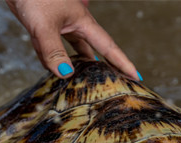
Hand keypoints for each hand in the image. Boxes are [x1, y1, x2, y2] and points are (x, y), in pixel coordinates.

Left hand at [6, 0, 139, 79]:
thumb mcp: (44, 26)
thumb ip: (53, 51)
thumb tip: (66, 74)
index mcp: (83, 22)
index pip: (108, 47)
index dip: (122, 63)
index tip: (136, 76)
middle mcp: (74, 25)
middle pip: (94, 50)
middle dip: (105, 65)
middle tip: (117, 82)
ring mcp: (60, 26)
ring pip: (73, 50)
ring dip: (79, 64)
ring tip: (87, 80)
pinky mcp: (45, 27)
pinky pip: (53, 49)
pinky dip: (54, 60)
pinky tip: (53, 69)